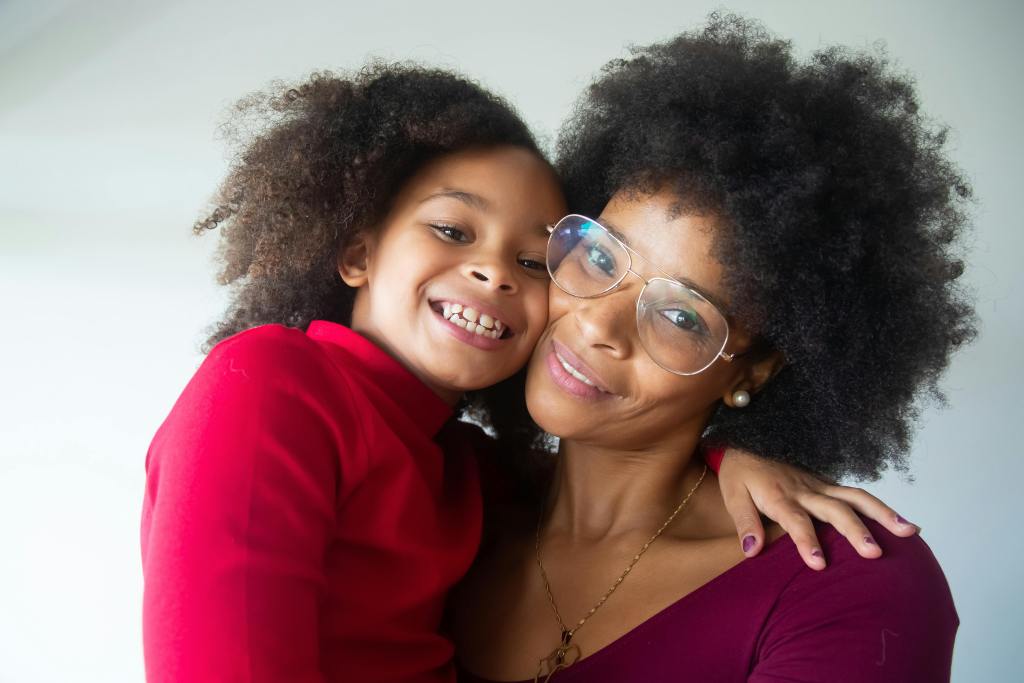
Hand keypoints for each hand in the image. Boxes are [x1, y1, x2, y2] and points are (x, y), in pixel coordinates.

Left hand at [717, 448, 919, 570]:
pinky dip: (880, 508)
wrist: (747, 440)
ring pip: (855, 498)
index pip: (795, 521)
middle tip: (875, 554)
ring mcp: (820, 485)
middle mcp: (805, 490)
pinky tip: (901, 523)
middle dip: (856, 531)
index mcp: (779, 496)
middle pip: (835, 510)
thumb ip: (744, 523)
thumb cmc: (740, 473)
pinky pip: (856, 495)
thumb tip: (751, 551)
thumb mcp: (732, 495)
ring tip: (910, 532)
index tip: (819, 564)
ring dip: (883, 514)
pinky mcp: (827, 484)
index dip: (807, 542)